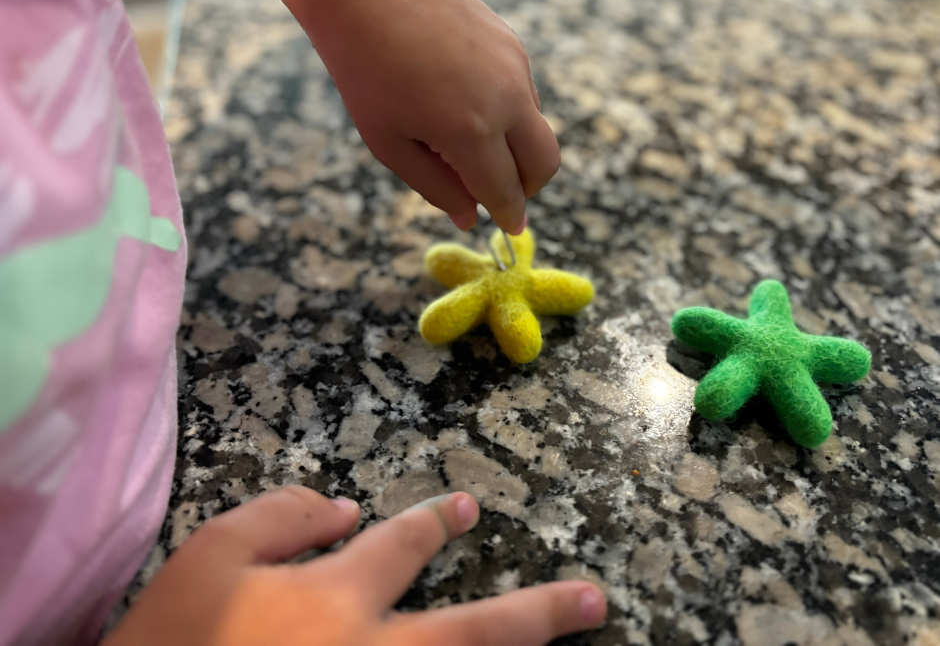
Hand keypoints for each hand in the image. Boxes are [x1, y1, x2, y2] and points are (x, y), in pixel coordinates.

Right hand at [104, 487, 605, 645]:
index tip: (466, 510)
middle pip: (477, 632)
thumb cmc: (170, 644)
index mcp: (337, 599)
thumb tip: (343, 507)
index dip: (437, 522)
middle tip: (593, 601)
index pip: (404, 545)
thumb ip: (281, 515)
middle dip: (539, 613)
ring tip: (572, 634)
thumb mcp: (207, 555)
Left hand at [307, 0, 559, 233]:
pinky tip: (463, 98)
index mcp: (471, 132)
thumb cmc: (366, 72)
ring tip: (464, 139)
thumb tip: (470, 218)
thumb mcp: (389, 144)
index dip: (508, 216)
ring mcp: (515, 67)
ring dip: (515, 149)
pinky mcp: (513, 44)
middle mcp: (506, 100)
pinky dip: (508, 113)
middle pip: (545, 164)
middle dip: (527, 189)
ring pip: (537, 128)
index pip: (506, 191)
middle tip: (497, 193)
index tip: (508, 229)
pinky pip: (524, 94)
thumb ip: (436, 187)